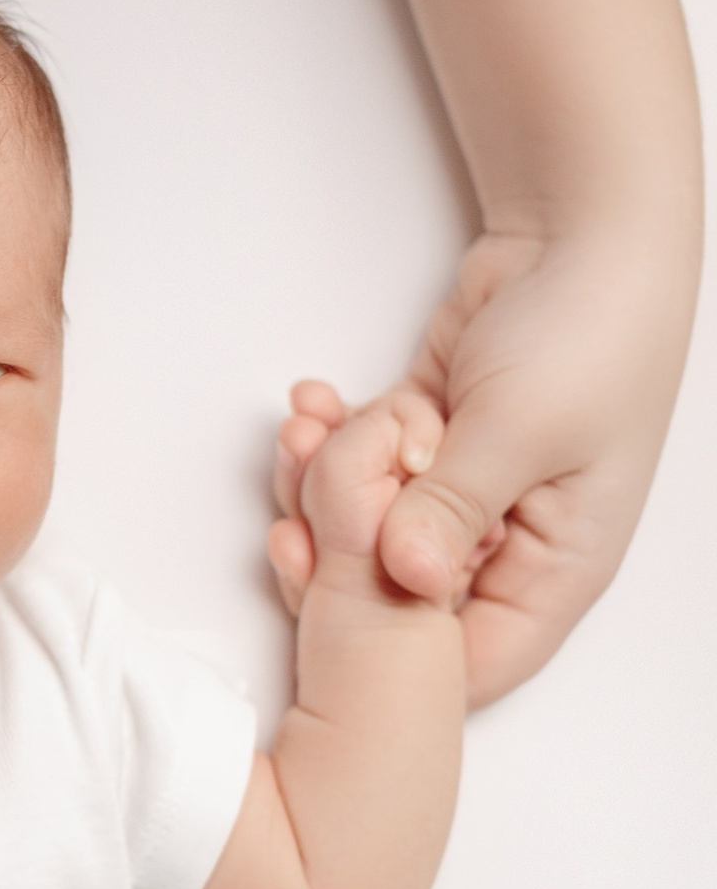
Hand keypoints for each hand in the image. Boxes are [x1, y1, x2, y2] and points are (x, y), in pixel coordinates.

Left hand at [267, 227, 694, 704]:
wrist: (585, 224)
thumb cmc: (593, 329)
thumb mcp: (521, 433)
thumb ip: (453, 512)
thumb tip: (401, 582)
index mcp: (556, 570)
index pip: (468, 664)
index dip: (396, 655)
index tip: (332, 607)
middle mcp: (510, 545)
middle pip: (404, 600)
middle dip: (343, 558)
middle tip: (294, 516)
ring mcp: (466, 495)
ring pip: (372, 531)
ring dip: (326, 490)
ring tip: (303, 438)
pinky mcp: (431, 444)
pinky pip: (367, 472)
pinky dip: (335, 445)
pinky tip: (311, 410)